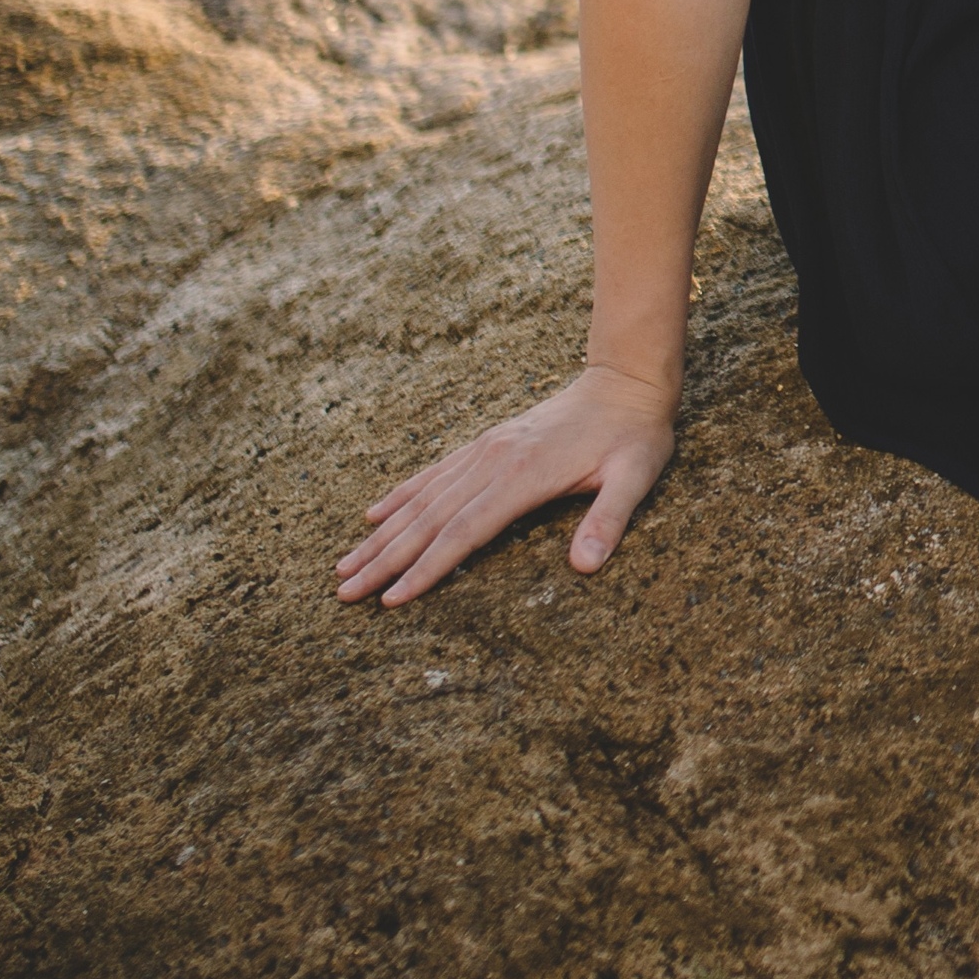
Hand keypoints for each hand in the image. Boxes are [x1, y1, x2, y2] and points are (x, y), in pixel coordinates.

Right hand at [336, 363, 676, 606]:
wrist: (627, 380)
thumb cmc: (635, 436)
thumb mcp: (635, 477)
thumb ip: (608, 519)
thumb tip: (584, 566)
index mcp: (524, 476)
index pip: (464, 532)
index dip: (426, 568)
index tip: (391, 599)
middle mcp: (494, 461)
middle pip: (429, 519)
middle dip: (385, 558)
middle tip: (344, 591)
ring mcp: (486, 449)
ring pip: (423, 498)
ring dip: (382, 533)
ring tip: (345, 564)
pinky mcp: (488, 442)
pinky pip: (435, 473)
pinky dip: (401, 495)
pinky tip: (376, 513)